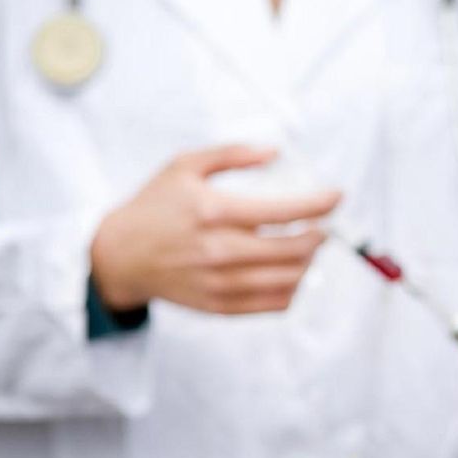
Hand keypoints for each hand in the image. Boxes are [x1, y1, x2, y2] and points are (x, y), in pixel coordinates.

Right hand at [90, 145, 340, 313]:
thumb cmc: (155, 207)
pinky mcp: (222, 306)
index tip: (337, 197)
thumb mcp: (184, 166)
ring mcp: (222, 283)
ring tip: (307, 247)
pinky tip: (291, 271)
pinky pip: (276, 303)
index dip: (320, 204)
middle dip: (320, 236)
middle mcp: (220, 250)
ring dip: (310, 262)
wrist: (119, 256)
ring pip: (291, 279)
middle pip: (295, 249)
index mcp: (214, 212)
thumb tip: (275, 152)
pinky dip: (294, 288)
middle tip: (323, 226)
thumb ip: (232, 154)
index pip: (284, 211)